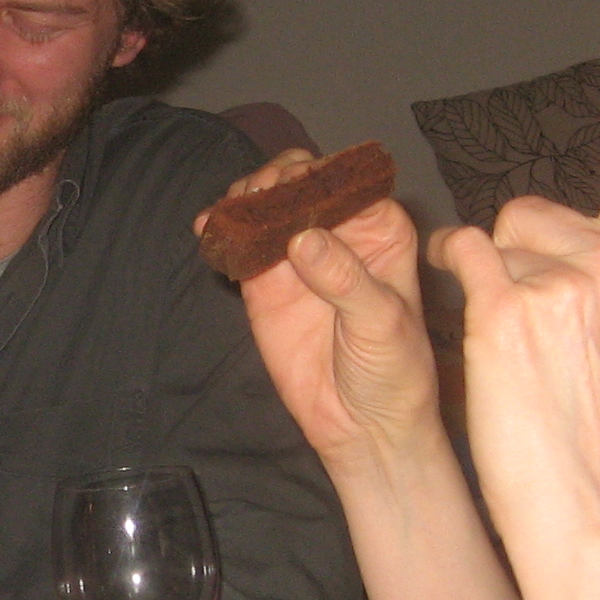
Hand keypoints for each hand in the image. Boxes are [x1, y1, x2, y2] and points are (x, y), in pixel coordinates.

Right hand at [207, 149, 445, 478]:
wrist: (362, 425)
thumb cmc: (394, 370)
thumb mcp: (381, 323)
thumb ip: (345, 279)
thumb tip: (302, 239)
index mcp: (379, 228)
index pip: (345, 180)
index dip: (316, 173)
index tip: (291, 185)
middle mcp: (337, 231)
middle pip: (299, 182)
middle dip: (274, 179)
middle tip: (254, 197)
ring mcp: (296, 254)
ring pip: (265, 205)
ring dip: (242, 198)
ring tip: (228, 211)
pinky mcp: (262, 281)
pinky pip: (237, 243)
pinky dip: (218, 230)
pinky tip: (205, 228)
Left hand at [432, 20, 599, 542]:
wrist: (581, 502)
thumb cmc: (591, 433)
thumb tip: (553, 243)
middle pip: (529, 210)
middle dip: (511, 256)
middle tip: (531, 337)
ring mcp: (564, 281)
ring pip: (490, 238)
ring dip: (482, 283)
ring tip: (514, 354)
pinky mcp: (508, 305)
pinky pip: (458, 256)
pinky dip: (450, 281)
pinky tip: (476, 330)